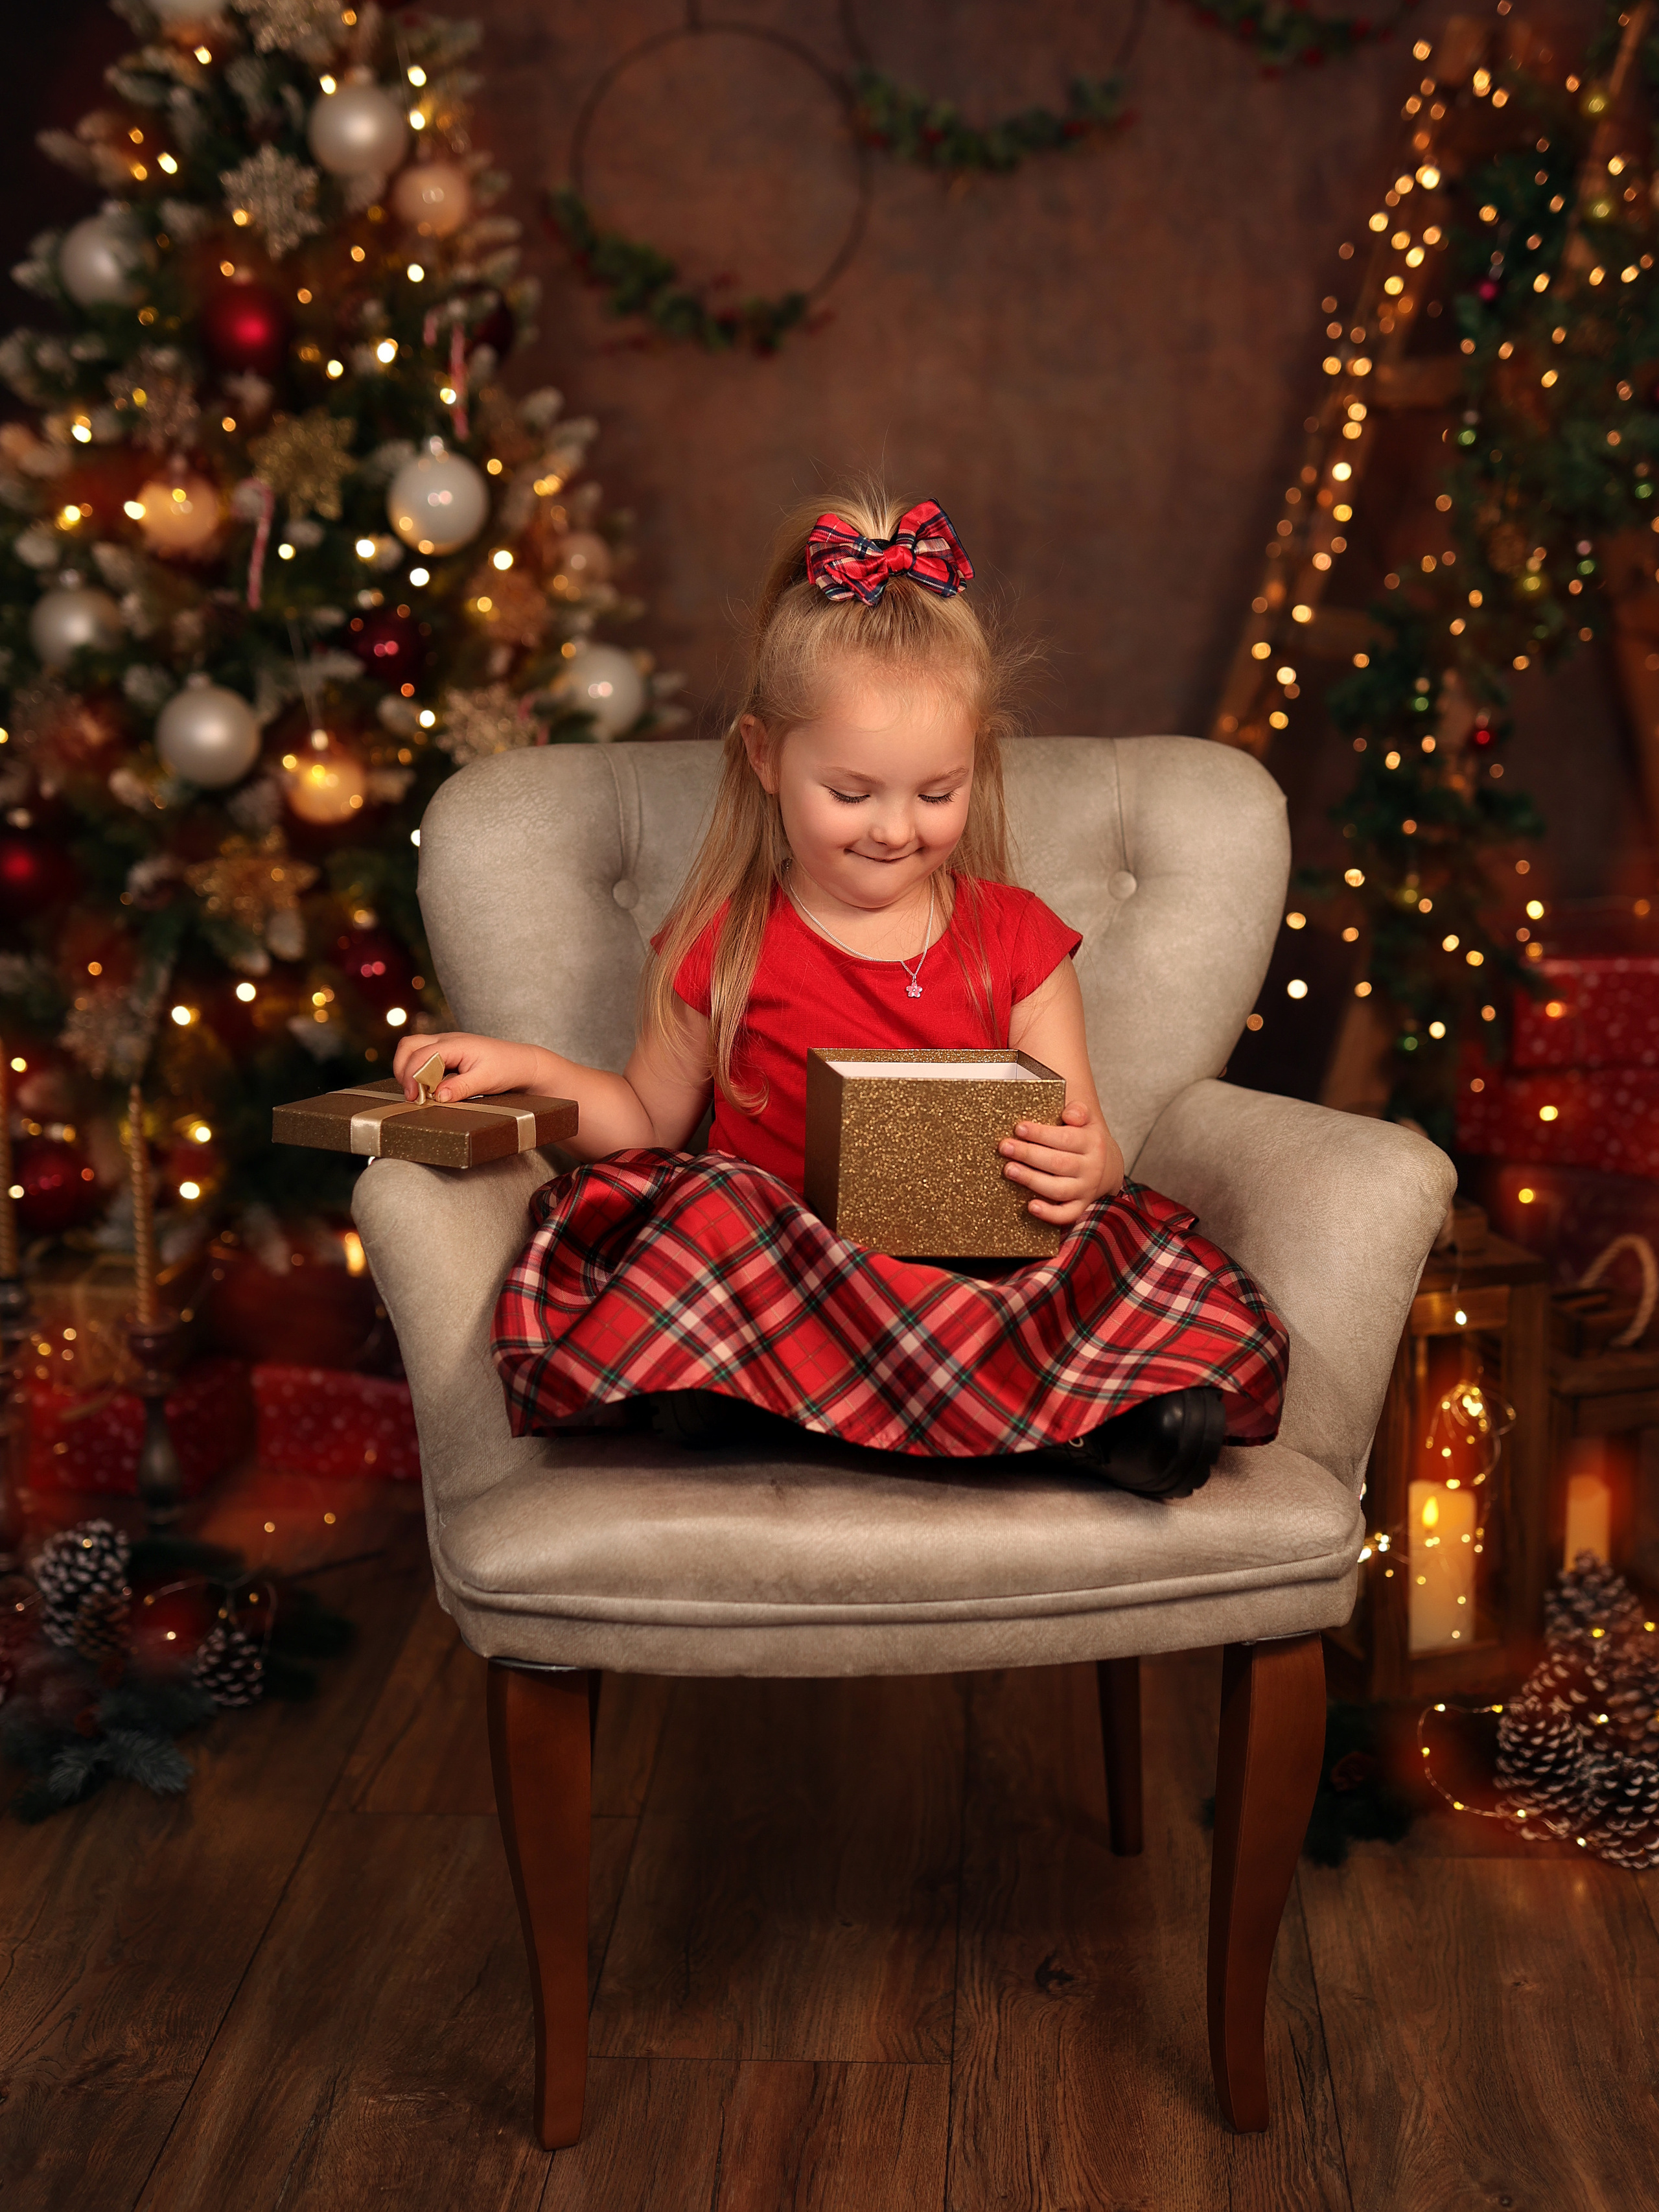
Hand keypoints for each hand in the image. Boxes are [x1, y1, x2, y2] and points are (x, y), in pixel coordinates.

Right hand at [391, 1030, 534, 1103]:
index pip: (421, 1056)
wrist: (522, 1063)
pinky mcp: (447, 1053)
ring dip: (409, 1069)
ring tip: (417, 1092)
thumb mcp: (486, 1080)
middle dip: (403, 1069)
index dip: (412, 1077)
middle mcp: (447, 1040)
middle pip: (409, 1045)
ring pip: (413, 1048)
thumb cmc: (507, 1068)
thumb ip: (461, 1088)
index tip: (414, 1098)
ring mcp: (445, 1044)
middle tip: (411, 1094)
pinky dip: (418, 1070)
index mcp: (455, 1044)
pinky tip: (428, 1087)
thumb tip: (438, 1096)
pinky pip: (423, 1056)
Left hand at [999, 1100, 1121, 1226]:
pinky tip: (1030, 1206)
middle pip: (1058, 1163)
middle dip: (1029, 1155)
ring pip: (1059, 1189)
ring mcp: (1086, 1189)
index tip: (1018, 1128)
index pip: (1065, 1138)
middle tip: (1005, 1147)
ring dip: (1032, 1180)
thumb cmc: (1086, 1139)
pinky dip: (1049, 1214)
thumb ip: (1079, 1111)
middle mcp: (1092, 1168)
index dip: (1041, 1134)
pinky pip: (1067, 1214)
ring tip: (1009, 1170)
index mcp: (1093, 1143)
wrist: (1108, 1167)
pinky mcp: (1080, 1206)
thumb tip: (1070, 1115)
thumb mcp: (1088, 1120)